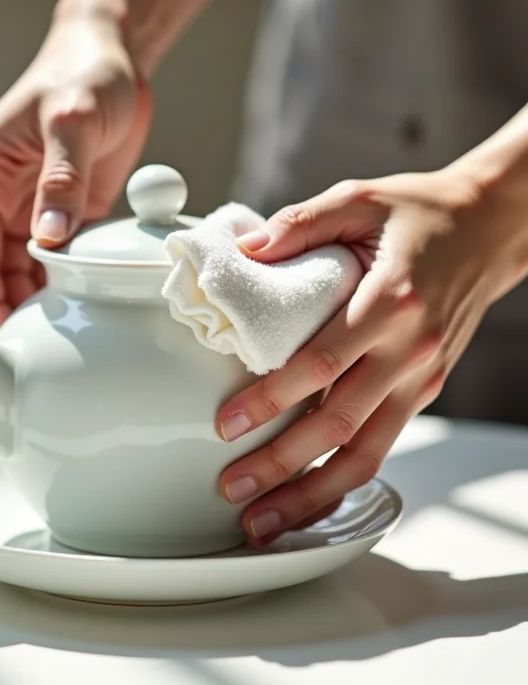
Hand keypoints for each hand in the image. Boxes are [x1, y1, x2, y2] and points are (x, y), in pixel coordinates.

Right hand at [0, 14, 151, 332]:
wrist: (113, 59)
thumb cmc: (85, 76)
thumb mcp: (73, 121)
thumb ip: (61, 180)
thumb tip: (50, 240)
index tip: (1, 338)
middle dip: (10, 308)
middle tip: (34, 351)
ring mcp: (30, 204)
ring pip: (22, 267)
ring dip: (36, 299)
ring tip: (59, 337)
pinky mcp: (61, 208)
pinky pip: (55, 255)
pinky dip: (62, 280)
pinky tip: (79, 303)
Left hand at [215, 167, 527, 545]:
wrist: (491, 227)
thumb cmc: (419, 213)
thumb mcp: (357, 198)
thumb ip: (298, 225)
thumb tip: (241, 253)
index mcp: (389, 301)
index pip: (322, 363)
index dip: (272, 399)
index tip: (227, 425)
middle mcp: (409, 349)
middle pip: (339, 424)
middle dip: (282, 465)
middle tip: (233, 490)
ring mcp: (421, 376)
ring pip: (366, 453)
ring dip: (313, 492)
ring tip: (265, 520)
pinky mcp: (424, 389)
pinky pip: (382, 444)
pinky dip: (345, 478)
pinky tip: (311, 495)